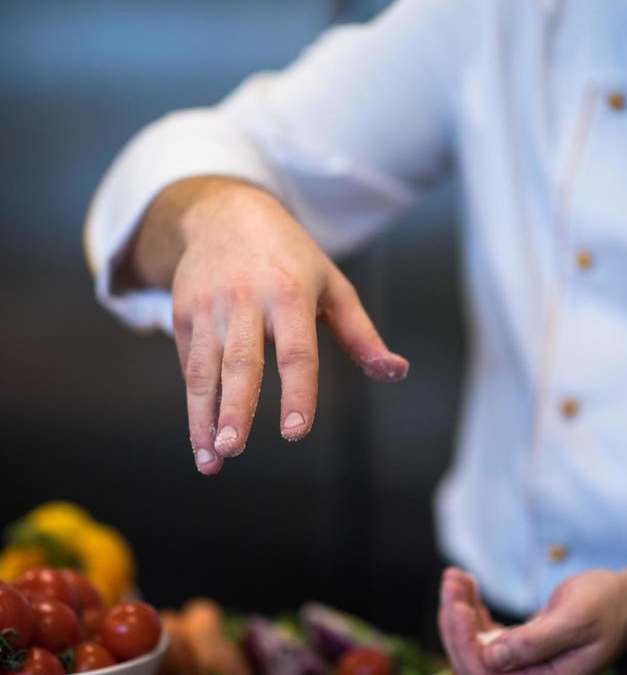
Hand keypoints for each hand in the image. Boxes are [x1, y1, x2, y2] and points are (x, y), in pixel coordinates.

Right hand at [124, 176, 408, 473]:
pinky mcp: (183, 313)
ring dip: (203, 419)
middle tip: (234, 449)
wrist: (223, 214)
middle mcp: (245, 300)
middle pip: (241, 362)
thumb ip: (361, 335)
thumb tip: (396, 372)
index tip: (295, 433)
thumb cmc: (289, 259)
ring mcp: (209, 307)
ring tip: (210, 460)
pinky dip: (195, 403)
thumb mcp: (332, 285)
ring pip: (203, 370)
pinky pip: (189, 364)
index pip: (296, 351)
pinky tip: (203, 436)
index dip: (297, 393)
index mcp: (290, 293)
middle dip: (235, 408)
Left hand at [438, 566, 626, 674]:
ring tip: (454, 576)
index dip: (462, 641)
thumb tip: (492, 657)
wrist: (624, 602)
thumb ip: (535, 642)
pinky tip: (466, 584)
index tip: (456, 603)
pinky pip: (483, 636)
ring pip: (473, 648)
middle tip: (451, 581)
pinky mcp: (518, 652)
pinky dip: (471, 610)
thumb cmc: (605, 606)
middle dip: (455, 623)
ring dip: (458, 611)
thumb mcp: (574, 620)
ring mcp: (522, 670)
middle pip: (472, 663)